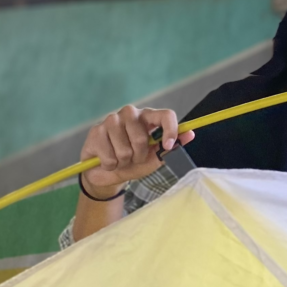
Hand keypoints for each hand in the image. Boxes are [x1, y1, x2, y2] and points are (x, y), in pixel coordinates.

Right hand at [79, 105, 195, 196]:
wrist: (107, 173)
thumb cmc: (133, 162)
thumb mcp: (154, 158)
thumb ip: (170, 147)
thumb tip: (190, 134)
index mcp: (148, 117)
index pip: (165, 115)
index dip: (170, 130)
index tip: (167, 146)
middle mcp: (130, 113)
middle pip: (141, 138)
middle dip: (139, 155)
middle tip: (134, 157)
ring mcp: (111, 120)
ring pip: (124, 149)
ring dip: (124, 161)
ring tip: (120, 159)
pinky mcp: (96, 131)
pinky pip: (109, 157)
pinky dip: (111, 165)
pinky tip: (107, 160)